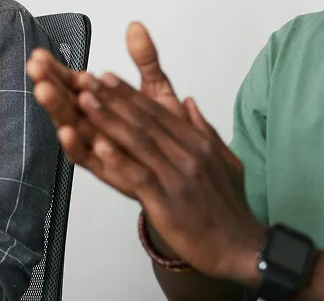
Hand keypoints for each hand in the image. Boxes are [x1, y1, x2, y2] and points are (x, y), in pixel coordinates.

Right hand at [27, 22, 186, 185]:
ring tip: (44, 90)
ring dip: (56, 108)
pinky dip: (74, 146)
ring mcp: (98, 146)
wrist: (188, 177)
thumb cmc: (168, 137)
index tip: (40, 53)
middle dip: (49, 82)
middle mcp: (94, 124)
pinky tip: (67, 132)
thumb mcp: (157, 92)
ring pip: (70, 125)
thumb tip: (136, 26)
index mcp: (102, 105)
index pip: (74, 83)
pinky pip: (85, 158)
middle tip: (35, 67)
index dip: (57, 68)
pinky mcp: (105, 169)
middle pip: (66, 101)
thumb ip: (145, 60)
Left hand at [77, 72, 260, 283]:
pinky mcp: (168, 202)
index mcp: (197, 143)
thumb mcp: (225, 161)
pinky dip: (119, 160)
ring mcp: (178, 177)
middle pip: (144, 120)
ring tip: (84, 102)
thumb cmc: (227, 207)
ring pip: (138, 142)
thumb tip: (190, 102)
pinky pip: (139, 176)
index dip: (128, 92)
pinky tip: (99, 147)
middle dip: (111, 98)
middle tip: (86, 81)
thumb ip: (204, 130)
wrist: (240, 247)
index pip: (157, 112)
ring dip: (108, 119)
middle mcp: (188, 155)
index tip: (105, 76)